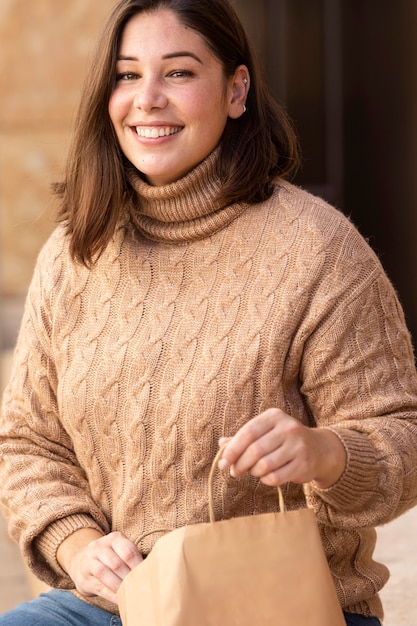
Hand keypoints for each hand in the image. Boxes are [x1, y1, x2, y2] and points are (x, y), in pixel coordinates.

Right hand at [57, 529, 142, 604]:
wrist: (82, 561)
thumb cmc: (110, 558)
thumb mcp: (119, 551)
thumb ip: (132, 558)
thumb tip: (151, 571)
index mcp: (115, 538)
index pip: (128, 551)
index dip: (138, 565)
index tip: (147, 577)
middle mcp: (100, 546)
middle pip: (116, 563)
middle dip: (128, 577)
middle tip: (139, 588)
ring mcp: (90, 559)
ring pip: (104, 573)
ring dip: (118, 586)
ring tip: (129, 594)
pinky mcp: (84, 575)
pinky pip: (98, 586)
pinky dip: (111, 595)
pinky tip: (120, 600)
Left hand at [218, 408, 345, 488]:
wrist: (319, 449)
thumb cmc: (284, 440)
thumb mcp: (265, 432)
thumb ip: (244, 437)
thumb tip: (222, 444)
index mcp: (274, 416)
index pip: (248, 432)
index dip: (232, 449)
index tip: (223, 463)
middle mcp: (288, 428)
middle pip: (255, 450)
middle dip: (240, 464)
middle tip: (235, 472)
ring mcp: (298, 446)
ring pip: (264, 465)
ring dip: (254, 472)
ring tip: (253, 472)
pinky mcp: (304, 464)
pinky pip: (276, 477)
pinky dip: (266, 480)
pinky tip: (266, 477)